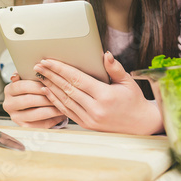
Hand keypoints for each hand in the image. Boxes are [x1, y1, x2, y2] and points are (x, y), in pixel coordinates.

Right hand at [3, 73, 66, 128]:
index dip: (36, 85)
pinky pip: (41, 125)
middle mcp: (9, 105)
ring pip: (36, 114)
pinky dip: (53, 119)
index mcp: (9, 90)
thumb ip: (26, 73)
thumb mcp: (26, 78)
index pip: (22, 86)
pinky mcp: (25, 127)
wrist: (28, 106)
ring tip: (62, 104)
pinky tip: (60, 113)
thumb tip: (22, 71)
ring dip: (52, 109)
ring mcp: (16, 117)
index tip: (48, 84)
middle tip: (58, 94)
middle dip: (45, 97)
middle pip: (29, 100)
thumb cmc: (30, 89)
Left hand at [33, 52, 163, 134]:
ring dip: (50, 87)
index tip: (49, 61)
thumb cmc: (134, 101)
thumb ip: (115, 68)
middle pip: (67, 88)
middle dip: (51, 75)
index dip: (60, 69)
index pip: (77, 79)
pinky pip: (67, 111)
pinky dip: (55, 100)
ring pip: (64, 100)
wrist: (141, 126)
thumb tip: (104, 54)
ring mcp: (90, 118)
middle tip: (39, 65)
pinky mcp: (86, 125)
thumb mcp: (128, 82)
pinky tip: (47, 91)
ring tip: (40, 76)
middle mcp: (95, 108)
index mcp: (105, 96)